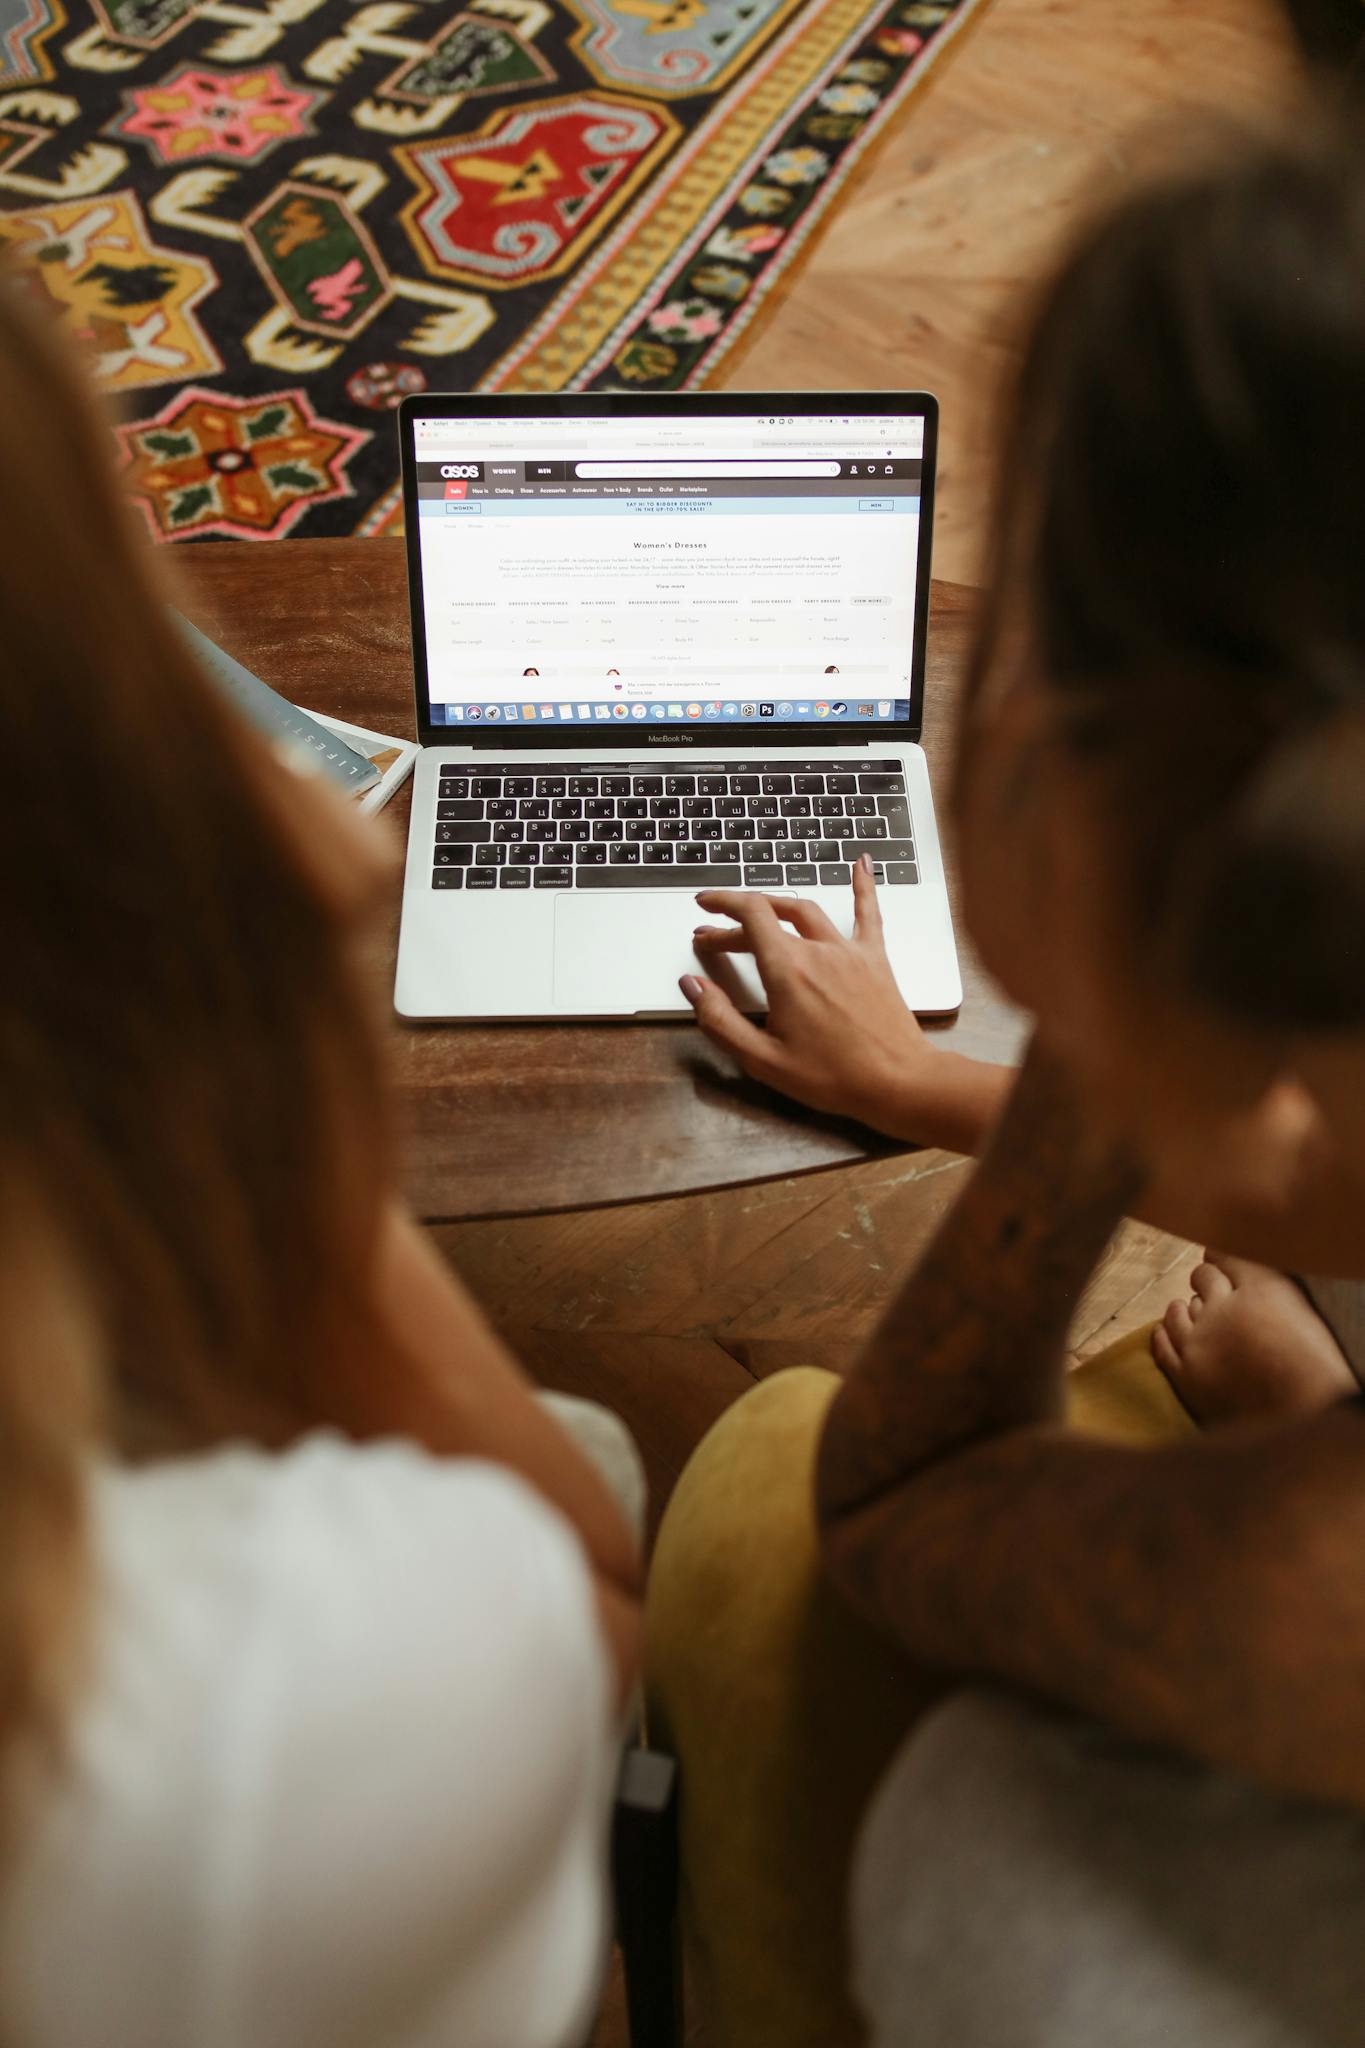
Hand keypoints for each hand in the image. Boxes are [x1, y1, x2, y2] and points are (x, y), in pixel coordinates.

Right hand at [679, 856, 945, 1131]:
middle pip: (772, 917)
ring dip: (779, 905)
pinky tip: (863, 863)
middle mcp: (818, 951)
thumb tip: (692, 985)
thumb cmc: (833, 1077)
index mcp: (788, 971)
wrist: (897, 1082)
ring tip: (760, 910)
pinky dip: (863, 886)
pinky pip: (868, 914)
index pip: (749, 916)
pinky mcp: (875, 959)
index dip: (722, 905)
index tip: (704, 908)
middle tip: (716, 934)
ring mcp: (849, 951)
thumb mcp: (762, 1058)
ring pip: (808, 911)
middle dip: (738, 920)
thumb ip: (720, 1019)